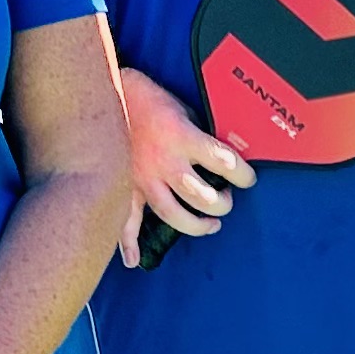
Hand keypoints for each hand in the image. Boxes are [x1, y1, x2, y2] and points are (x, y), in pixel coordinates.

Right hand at [117, 62, 252, 263]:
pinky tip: (133, 260)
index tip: (249, 179)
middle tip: (227, 200)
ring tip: (210, 225)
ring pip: (172, 214)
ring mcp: (142, 177)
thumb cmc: (150, 100)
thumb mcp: (184, 111)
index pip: (224, 162)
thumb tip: (224, 157)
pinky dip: (127, 242)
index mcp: (183, 137)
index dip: (243, 174)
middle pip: (201, 196)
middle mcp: (164, 162)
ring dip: (195, 225)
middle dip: (221, 203)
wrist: (105, 93)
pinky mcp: (125, 185)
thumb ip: (201, 137)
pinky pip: (125, 217)